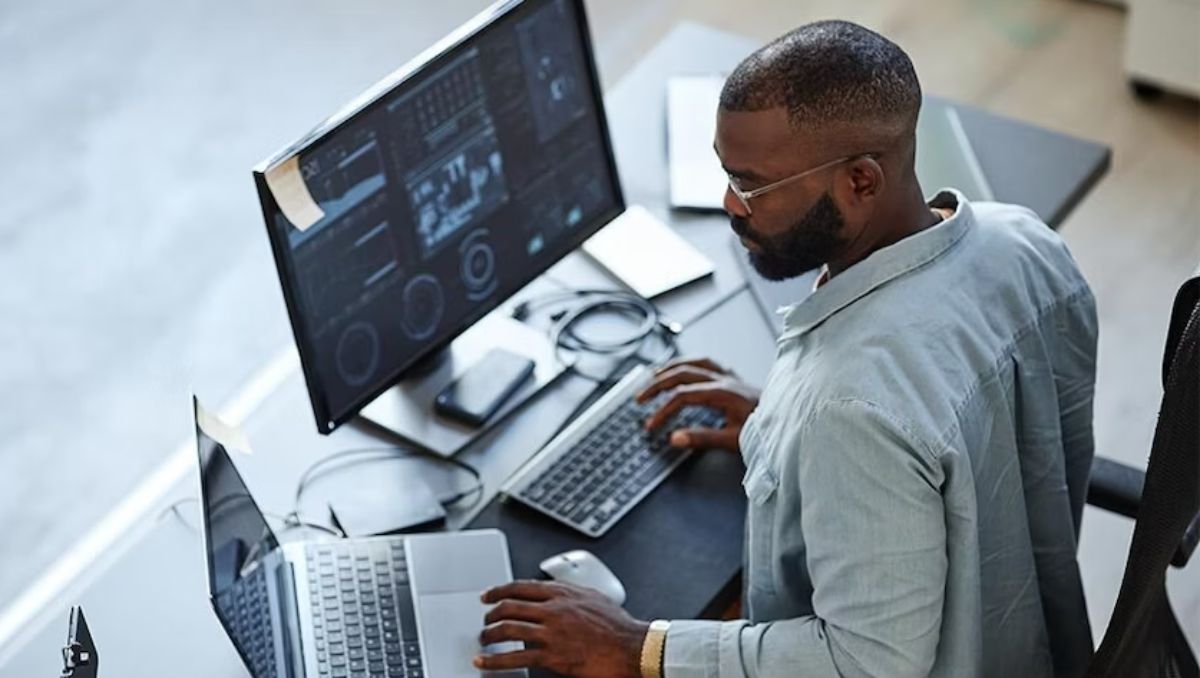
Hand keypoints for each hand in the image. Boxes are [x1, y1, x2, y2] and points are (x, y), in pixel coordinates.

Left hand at [475, 580, 648, 676]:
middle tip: (485, 620)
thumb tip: (559, 593)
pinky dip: (496, 660)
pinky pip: (516, 657)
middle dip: (491, 613)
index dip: (499, 590)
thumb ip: (572, 594)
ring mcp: (552, 632)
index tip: (488, 595)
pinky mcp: (552, 655)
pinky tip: (486, 662)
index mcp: (563, 593)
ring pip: (509, 629)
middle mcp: (554, 609)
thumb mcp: (594, 597)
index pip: (521, 587)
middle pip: (510, 606)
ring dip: (490, 635)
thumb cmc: (619, 626)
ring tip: (484, 640)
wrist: (632, 648)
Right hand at [637, 357, 757, 453]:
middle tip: (641, 397)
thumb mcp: (733, 440)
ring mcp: (732, 378)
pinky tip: (686, 369)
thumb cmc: (767, 431)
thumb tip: (674, 438)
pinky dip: (692, 365)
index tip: (651, 425)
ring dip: (672, 368)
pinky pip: (709, 364)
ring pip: (695, 363)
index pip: (682, 396)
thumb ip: (702, 438)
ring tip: (654, 376)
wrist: (793, 423)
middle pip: (683, 373)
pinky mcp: (737, 380)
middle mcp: (726, 380)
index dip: (663, 410)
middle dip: (658, 384)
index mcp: (723, 393)